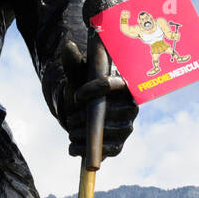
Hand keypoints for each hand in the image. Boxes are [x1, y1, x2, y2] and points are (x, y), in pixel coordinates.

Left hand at [60, 40, 137, 158]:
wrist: (84, 114)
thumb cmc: (84, 91)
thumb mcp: (78, 77)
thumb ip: (74, 63)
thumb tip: (67, 46)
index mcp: (124, 87)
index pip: (112, 86)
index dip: (93, 90)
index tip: (76, 95)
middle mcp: (131, 108)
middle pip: (109, 112)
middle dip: (86, 116)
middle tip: (70, 117)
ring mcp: (126, 128)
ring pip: (107, 133)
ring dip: (84, 134)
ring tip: (70, 130)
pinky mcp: (119, 146)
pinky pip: (106, 151)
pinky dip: (86, 150)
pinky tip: (72, 146)